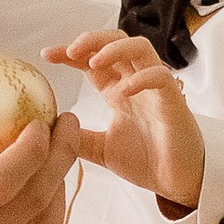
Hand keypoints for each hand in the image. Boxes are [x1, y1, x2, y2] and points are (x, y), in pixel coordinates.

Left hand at [47, 29, 205, 208]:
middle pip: (116, 41)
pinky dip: (140, 79)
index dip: (70, 53)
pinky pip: (159, 76)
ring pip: (139, 48)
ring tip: (93, 61)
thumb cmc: (147, 162)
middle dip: (91, 39)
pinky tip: (121, 93)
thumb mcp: (100, 149)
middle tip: (68, 51)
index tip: (46, 54)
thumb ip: (78, 137)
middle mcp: (136, 82)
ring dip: (114, 48)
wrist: (177, 184)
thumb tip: (48, 130)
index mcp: (119, 90)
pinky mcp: (173, 101)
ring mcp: (156, 88)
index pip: (93, 60)